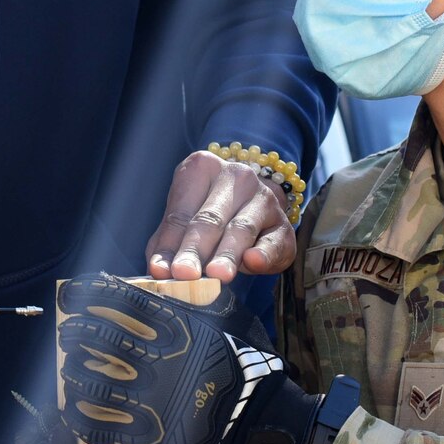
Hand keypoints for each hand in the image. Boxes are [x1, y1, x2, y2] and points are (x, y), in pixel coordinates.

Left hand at [56, 273, 318, 443]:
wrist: (260, 421)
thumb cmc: (248, 366)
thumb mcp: (230, 321)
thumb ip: (200, 303)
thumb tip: (179, 283)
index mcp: (177, 330)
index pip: (122, 304)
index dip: (91, 296)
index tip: (73, 293)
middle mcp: (157, 361)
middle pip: (101, 340)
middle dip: (76, 332)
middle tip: (66, 331)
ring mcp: (149, 399)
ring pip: (95, 382)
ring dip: (74, 372)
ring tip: (69, 368)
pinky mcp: (148, 434)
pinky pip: (102, 425)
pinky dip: (81, 416)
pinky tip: (72, 409)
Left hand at [146, 150, 293, 282]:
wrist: (254, 207)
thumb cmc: (208, 213)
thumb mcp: (183, 220)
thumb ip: (168, 244)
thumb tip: (159, 271)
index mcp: (203, 167)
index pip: (181, 213)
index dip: (169, 244)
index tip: (161, 270)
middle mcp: (237, 176)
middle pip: (210, 219)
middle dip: (195, 249)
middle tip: (184, 273)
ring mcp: (264, 198)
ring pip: (241, 229)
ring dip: (227, 254)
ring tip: (215, 275)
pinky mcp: (283, 225)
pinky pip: (274, 242)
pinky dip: (264, 253)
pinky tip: (253, 262)